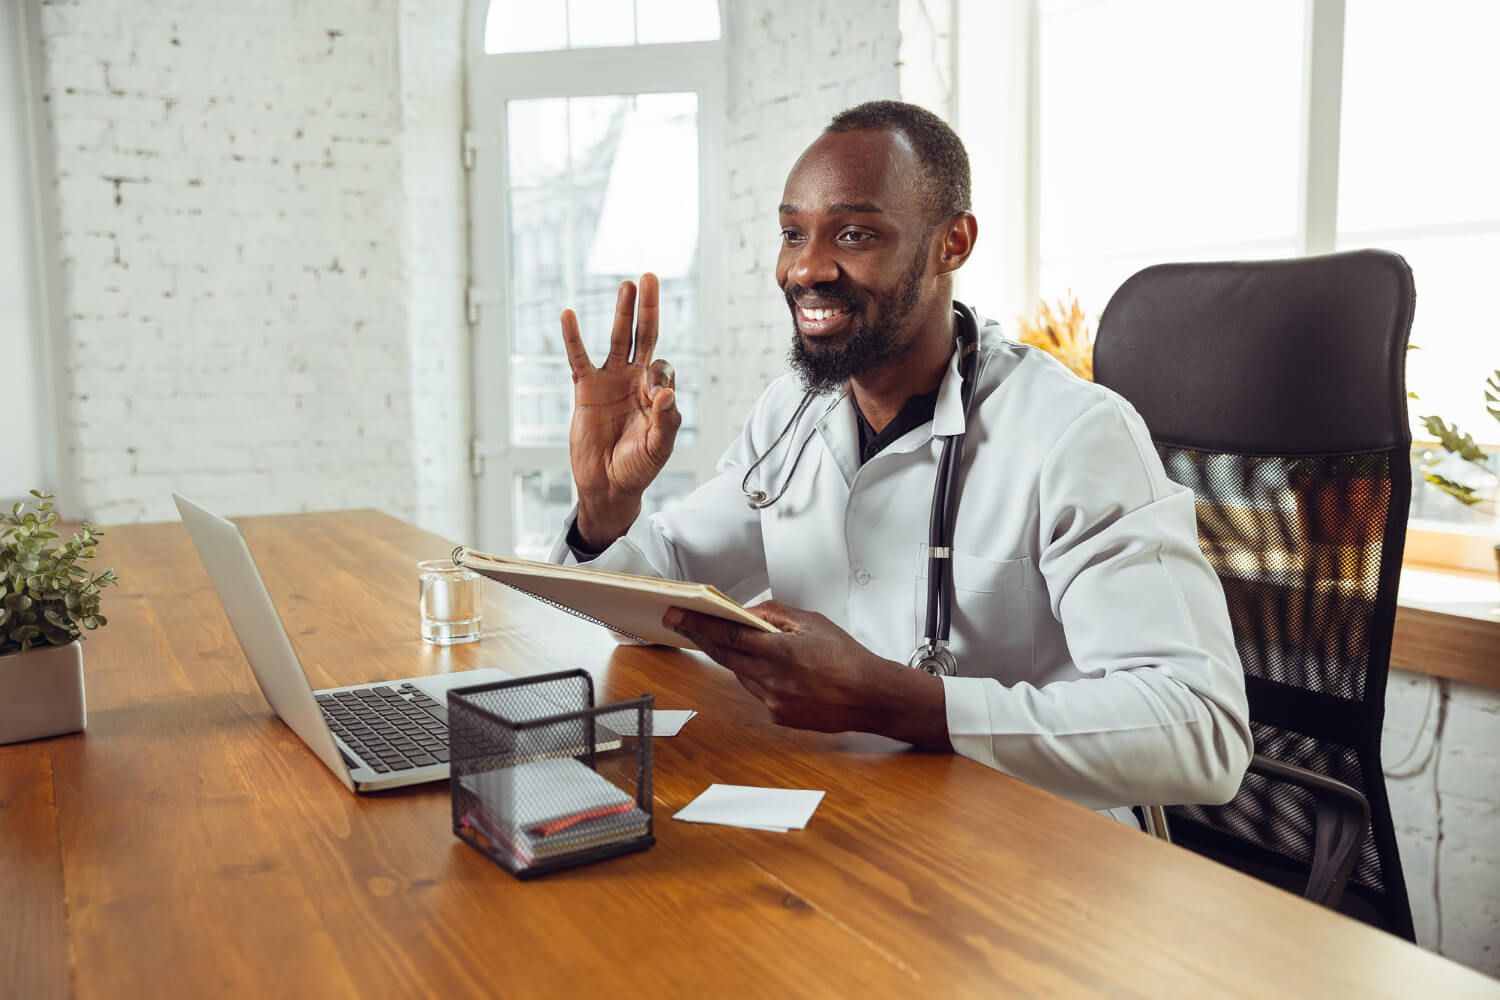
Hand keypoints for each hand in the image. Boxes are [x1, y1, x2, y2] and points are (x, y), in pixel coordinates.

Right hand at [562, 273, 681, 547]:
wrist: (607, 484)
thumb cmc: (638, 468)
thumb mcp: (659, 448)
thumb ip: (666, 421)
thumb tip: (665, 392)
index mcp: (657, 393)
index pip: (662, 367)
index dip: (657, 376)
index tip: (651, 397)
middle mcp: (635, 380)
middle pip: (644, 336)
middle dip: (649, 308)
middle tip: (650, 277)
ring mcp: (610, 381)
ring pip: (617, 338)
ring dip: (623, 312)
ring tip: (628, 284)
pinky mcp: (586, 388)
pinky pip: (579, 358)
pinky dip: (572, 338)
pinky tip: (568, 315)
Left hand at [662, 601, 950, 747]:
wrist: (870, 697)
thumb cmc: (848, 658)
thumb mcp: (813, 623)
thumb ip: (777, 615)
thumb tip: (749, 611)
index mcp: (782, 652)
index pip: (729, 634)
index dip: (699, 624)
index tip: (677, 614)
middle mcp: (774, 679)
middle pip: (725, 655)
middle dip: (701, 637)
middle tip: (682, 622)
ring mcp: (773, 701)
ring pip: (739, 674)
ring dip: (731, 657)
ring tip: (726, 639)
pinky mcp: (777, 716)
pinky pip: (756, 690)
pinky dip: (755, 676)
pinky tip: (766, 667)